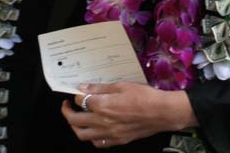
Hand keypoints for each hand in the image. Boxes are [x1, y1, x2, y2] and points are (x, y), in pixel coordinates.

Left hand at [60, 81, 196, 146]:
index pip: (80, 100)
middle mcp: (103, 121)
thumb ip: (100, 88)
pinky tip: (94, 130)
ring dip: (75, 127)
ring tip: (76, 119)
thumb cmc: (144, 96)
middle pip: (75, 120)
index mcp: (102, 105)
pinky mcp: (118, 140)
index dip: (77, 95)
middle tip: (67, 106)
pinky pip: (98, 143)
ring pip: (82, 135)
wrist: (161, 112)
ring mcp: (110, 133)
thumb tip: (83, 87)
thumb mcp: (121, 85)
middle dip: (67, 112)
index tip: (78, 91)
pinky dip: (91, 137)